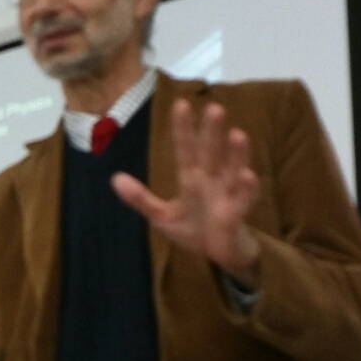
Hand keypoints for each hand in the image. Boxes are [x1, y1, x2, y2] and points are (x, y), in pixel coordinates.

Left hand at [112, 100, 261, 281]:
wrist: (217, 255)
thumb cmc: (193, 229)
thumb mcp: (162, 216)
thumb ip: (141, 198)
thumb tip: (114, 178)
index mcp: (192, 178)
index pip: (186, 150)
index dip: (183, 129)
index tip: (181, 104)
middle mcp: (211, 180)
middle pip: (211, 153)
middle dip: (212, 133)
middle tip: (214, 108)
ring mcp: (226, 195)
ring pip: (232, 170)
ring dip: (236, 154)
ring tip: (238, 134)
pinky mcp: (237, 214)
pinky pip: (244, 199)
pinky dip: (246, 188)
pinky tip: (246, 175)